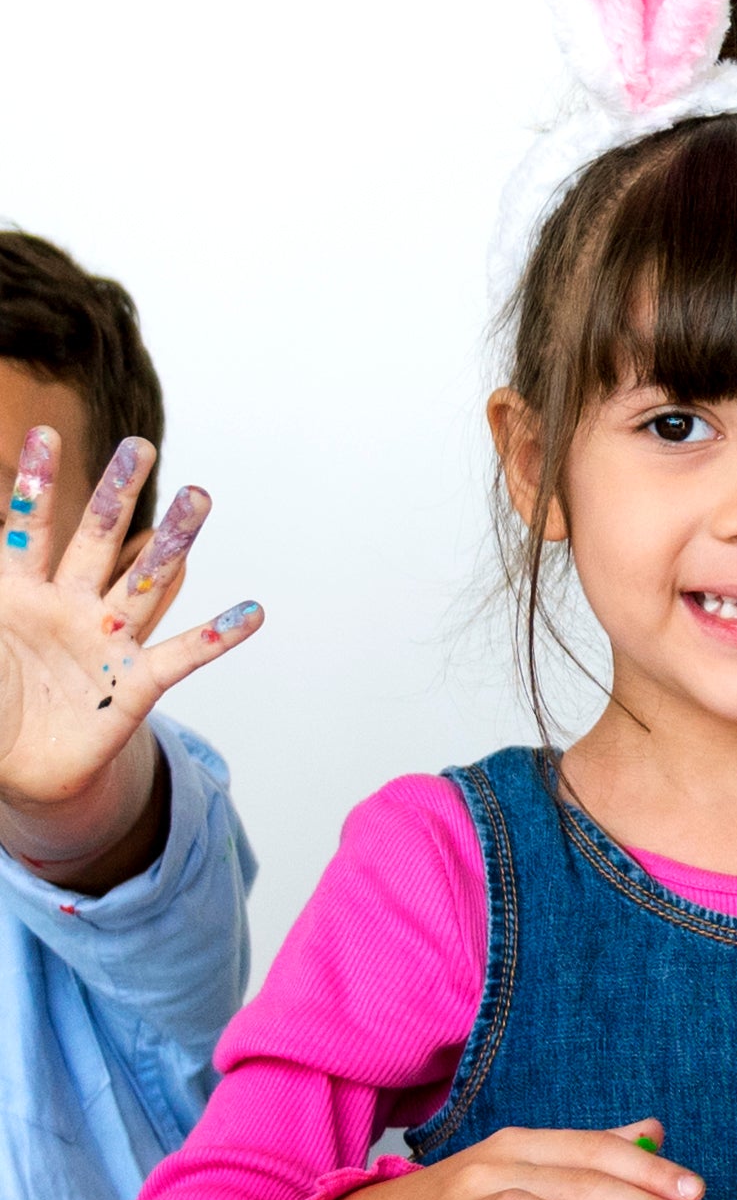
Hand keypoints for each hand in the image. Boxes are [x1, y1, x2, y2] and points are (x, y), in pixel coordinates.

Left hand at [0, 428, 258, 867]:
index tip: (42, 432)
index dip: (35, 484)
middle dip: (116, 492)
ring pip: (145, 581)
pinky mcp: (135, 686)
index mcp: (17, 593)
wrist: (22, 767)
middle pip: (97, 539)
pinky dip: (216, 636)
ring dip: (173, 541)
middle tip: (139, 446)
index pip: (28, 529)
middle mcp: (69, 606)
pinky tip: (251, 612)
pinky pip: (181, 656)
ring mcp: (106, 642)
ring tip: (200, 496)